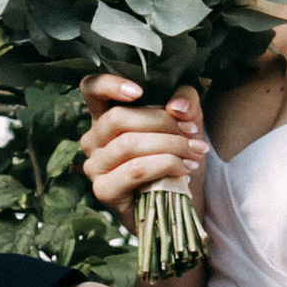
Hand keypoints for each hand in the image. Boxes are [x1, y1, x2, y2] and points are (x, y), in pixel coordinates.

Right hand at [79, 73, 206, 227]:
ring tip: (195, 153)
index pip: (91, 89)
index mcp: (105, 116)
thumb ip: (186, 102)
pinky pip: (134, 170)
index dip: (109, 84)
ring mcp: (94, 166)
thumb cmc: (178, 156)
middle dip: (163, 123)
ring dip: (170, 145)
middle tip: (193, 134)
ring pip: (129, 144)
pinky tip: (184, 169)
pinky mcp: (104, 190)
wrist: (182, 202)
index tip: (140, 91)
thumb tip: (177, 106)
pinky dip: (164, 165)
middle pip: (118, 117)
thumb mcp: (187, 122)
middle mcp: (93, 139)